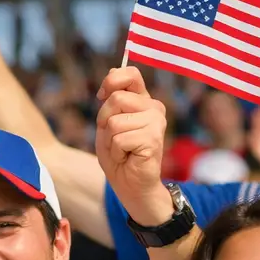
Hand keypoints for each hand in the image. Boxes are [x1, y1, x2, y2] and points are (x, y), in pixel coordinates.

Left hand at [95, 66, 173, 226]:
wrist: (131, 186)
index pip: (129, 73)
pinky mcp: (153, 139)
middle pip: (116, 98)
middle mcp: (154, 108)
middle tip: (115, 138)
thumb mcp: (108, 123)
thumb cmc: (118, 155)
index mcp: (143, 100)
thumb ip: (110, 100)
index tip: (102, 96)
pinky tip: (127, 158)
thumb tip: (111, 75)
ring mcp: (156, 122)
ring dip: (110, 141)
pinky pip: (119, 139)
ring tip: (122, 150)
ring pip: (115, 121)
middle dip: (105, 120)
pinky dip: (116, 152)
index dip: (110, 82)